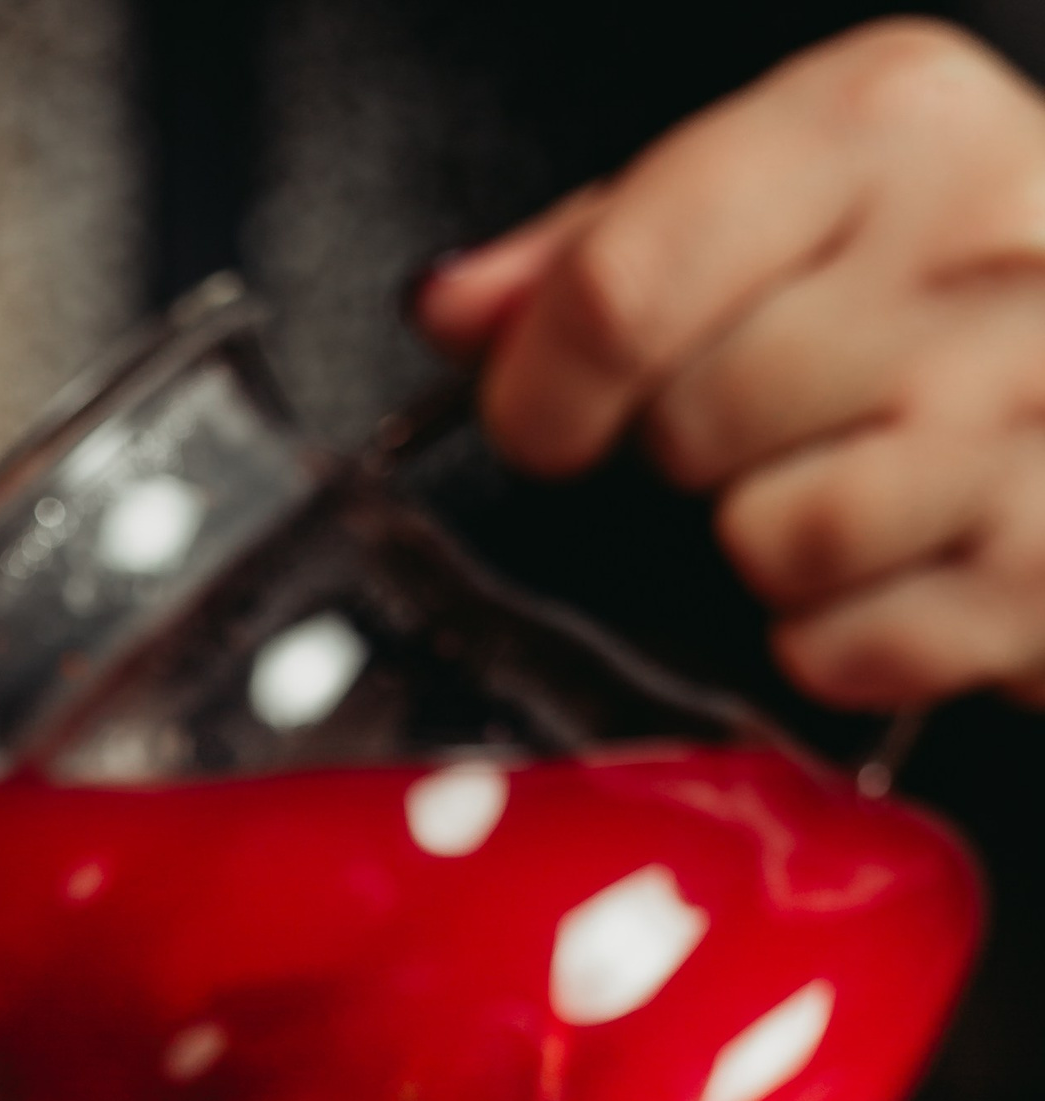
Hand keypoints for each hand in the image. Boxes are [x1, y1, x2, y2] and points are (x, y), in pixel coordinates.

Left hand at [415, 21, 1044, 709]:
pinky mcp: (1044, 564)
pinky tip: (905, 561)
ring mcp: (1028, 409)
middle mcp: (980, 242)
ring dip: (768, 543)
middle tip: (778, 420)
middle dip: (695, 448)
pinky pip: (839, 643)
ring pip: (766, 539)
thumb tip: (455, 309)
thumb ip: (610, 244)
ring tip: (853, 483)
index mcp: (891, 116)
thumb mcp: (798, 199)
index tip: (541, 417)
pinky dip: (841, 632)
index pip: (627, 281)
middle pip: (691, 423)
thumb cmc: (956, 289)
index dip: (543, 382)